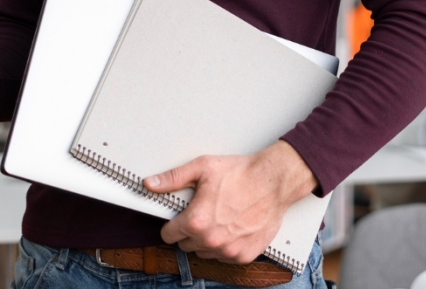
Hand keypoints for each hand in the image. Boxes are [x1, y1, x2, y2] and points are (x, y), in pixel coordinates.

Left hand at [145, 140, 316, 262]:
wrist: (274, 181)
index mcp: (196, 221)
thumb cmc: (242, 173)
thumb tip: (151, 184)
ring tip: (221, 219)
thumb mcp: (203, 168)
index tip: (182, 216)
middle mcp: (210, 240)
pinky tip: (233, 228)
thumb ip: (173, 178)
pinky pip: (225, 257)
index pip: (168, 235)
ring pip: (204, 253)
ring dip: (208, 240)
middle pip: (185, 245)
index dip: (173, 223)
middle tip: (205, 212)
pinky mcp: (244, 255)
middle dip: (191, 230)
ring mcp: (228, 250)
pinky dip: (227, 246)